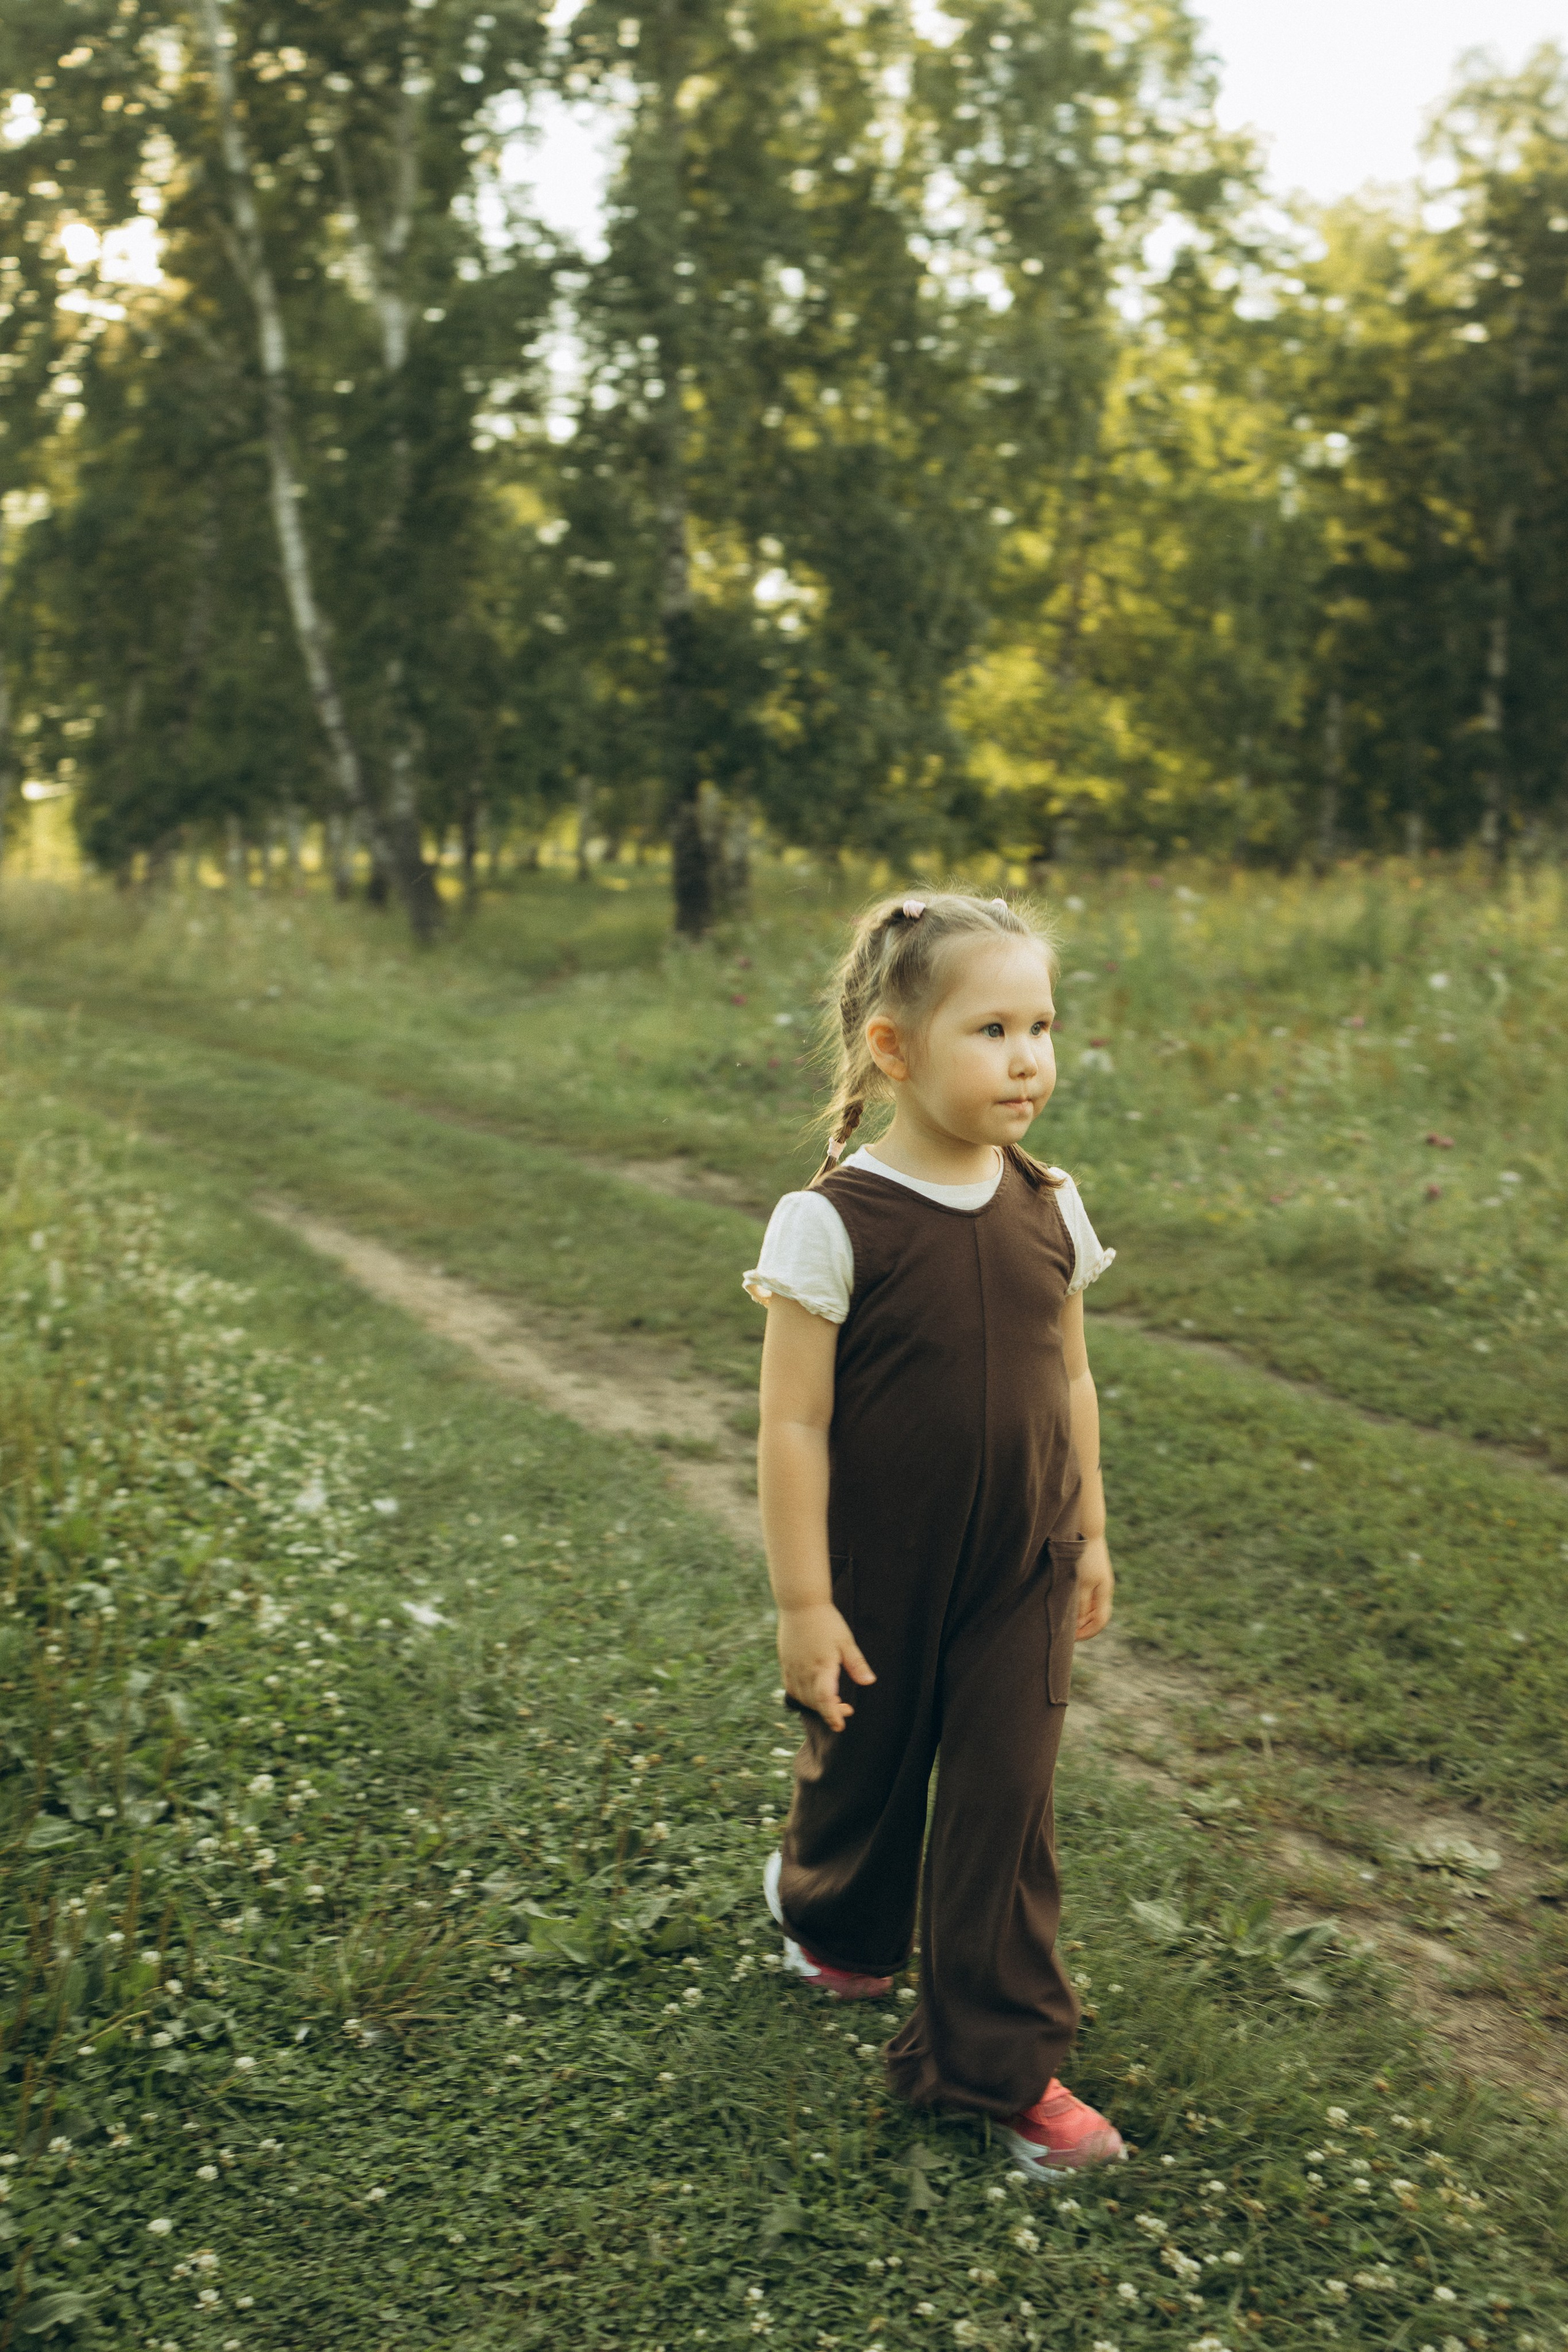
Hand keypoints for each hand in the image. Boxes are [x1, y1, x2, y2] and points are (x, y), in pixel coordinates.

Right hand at [777, 1603, 874, 1732]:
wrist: (800, 1603)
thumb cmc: (827, 1620)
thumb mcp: (846, 1641)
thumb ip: (856, 1663)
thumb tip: (869, 1682)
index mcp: (822, 1666)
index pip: (825, 1699)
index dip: (832, 1715)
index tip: (840, 1726)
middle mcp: (805, 1670)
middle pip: (814, 1702)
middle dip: (829, 1711)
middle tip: (845, 1708)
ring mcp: (793, 1667)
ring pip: (802, 1697)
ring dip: (815, 1704)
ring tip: (831, 1699)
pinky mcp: (785, 1663)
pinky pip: (790, 1687)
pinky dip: (800, 1696)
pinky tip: (811, 1693)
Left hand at [1075, 1536, 1114, 1640]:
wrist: (1087, 1531)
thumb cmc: (1083, 1557)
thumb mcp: (1080, 1582)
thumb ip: (1081, 1604)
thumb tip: (1080, 1622)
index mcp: (1104, 1592)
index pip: (1100, 1622)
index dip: (1088, 1633)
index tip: (1072, 1638)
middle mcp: (1104, 1590)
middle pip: (1098, 1617)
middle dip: (1084, 1627)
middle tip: (1067, 1633)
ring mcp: (1100, 1583)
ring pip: (1093, 1608)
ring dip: (1082, 1617)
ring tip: (1066, 1621)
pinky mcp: (1093, 1576)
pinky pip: (1089, 1598)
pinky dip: (1081, 1606)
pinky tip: (1070, 1606)